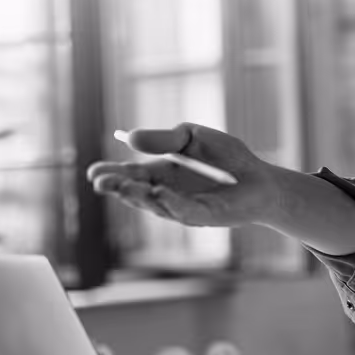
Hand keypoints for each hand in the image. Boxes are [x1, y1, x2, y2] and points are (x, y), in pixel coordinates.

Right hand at [86, 123, 280, 227]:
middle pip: (136, 192)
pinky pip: (184, 211)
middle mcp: (167, 193)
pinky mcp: (205, 217)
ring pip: (155, 204)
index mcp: (161, 173)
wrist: (262, 178)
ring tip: (122, 186)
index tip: (92, 172)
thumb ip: (165, 138)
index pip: (130, 174)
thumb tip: (131, 138)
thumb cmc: (229, 158)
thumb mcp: (193, 137)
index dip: (111, 173)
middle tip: (99, 182)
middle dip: (117, 188)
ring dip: (138, 196)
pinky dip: (171, 203)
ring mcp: (184, 207)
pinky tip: (158, 194)